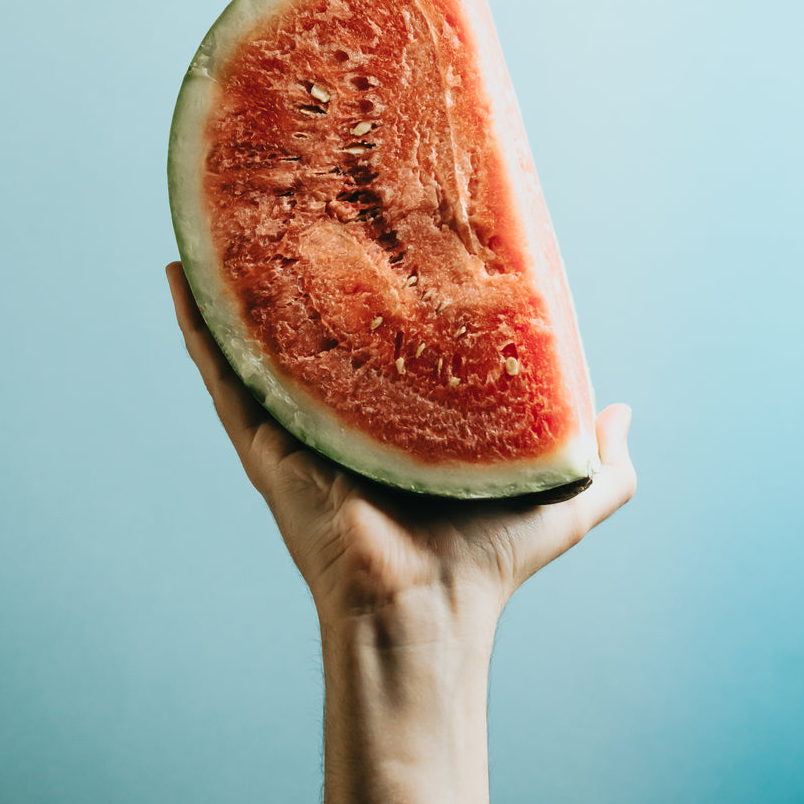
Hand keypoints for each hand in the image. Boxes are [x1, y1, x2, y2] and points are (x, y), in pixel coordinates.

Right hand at [166, 261, 635, 626]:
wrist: (428, 609)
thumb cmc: (489, 560)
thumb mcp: (565, 494)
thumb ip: (604, 459)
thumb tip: (622, 410)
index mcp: (399, 411)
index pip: (384, 329)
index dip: (384, 276)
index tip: (385, 216)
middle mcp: (342, 408)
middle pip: (317, 320)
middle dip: (306, 263)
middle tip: (304, 194)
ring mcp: (298, 418)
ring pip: (259, 332)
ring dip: (239, 277)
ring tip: (228, 216)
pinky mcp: (264, 435)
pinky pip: (222, 367)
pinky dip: (198, 319)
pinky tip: (181, 270)